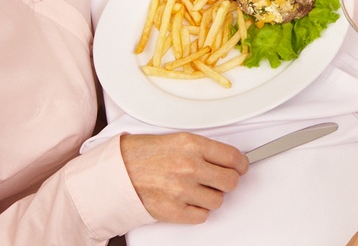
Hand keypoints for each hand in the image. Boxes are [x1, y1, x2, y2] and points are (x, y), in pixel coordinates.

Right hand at [120, 132, 247, 224]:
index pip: (233, 157)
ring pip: (218, 200)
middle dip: (229, 181)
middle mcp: (189, 167)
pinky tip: (189, 202)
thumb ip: (203, 149)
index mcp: (192, 145)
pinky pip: (202, 216)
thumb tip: (227, 159)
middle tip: (221, 179)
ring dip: (212, 197)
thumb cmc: (143, 154)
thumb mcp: (177, 140)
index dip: (242, 164)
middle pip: (230, 181)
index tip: (241, 166)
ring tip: (199, 190)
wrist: (116, 172)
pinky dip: (199, 211)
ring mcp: (181, 190)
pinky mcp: (172, 211)